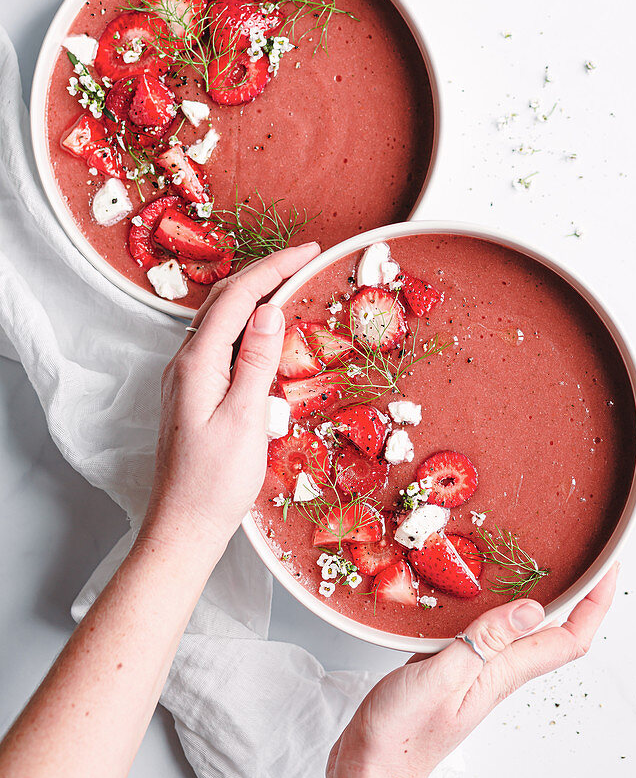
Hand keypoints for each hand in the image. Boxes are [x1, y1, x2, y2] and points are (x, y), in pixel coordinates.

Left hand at [140, 243, 319, 559]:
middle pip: (224, 299)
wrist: (183, 526)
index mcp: (197, 363)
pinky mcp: (193, 392)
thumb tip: (268, 308)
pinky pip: (221, 341)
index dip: (274, 267)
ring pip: (220, 318)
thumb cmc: (215, 483)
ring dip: (254, 294)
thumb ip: (256, 361)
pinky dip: (246, 322)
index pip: (237, 297)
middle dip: (265, 272)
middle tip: (306, 259)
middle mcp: (185, 362)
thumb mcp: (245, 420)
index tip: (310, 251)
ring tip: (291, 283)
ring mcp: (186, 377)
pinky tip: (266, 330)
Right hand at [325, 565, 618, 777]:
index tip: (608, 568)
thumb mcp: (442, 677)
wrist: (372, 767)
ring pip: (523, 629)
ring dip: (541, 596)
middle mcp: (499, 671)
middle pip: (554, 632)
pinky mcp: (455, 666)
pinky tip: (483, 588)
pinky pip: (490, 631)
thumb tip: (533, 609)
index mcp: (504, 673)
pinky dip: (497, 604)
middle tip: (587, 554)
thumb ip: (484, 641)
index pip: (569, 639)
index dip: (595, 604)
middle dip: (578, 594)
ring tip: (544, 560)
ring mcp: (478, 670)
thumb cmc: (402, 733)